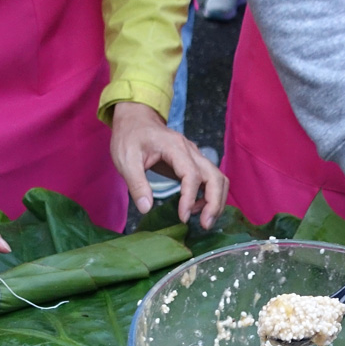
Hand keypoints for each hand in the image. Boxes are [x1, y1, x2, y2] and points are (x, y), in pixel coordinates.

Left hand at [110, 101, 226, 226]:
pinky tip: (196, 209)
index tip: (183, 217)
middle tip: (205, 225)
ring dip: (217, 201)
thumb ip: (136, 184)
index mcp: (174, 147)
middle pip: (215, 176)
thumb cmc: (130, 137)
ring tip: (204, 220)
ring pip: (218, 178)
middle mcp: (191, 150)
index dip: (190, 198)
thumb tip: (146, 208)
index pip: (192, 174)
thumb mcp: (125, 160)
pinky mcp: (194, 163)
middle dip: (215, 203)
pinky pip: (212, 179)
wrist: (136, 120)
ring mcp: (195, 156)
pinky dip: (211, 196)